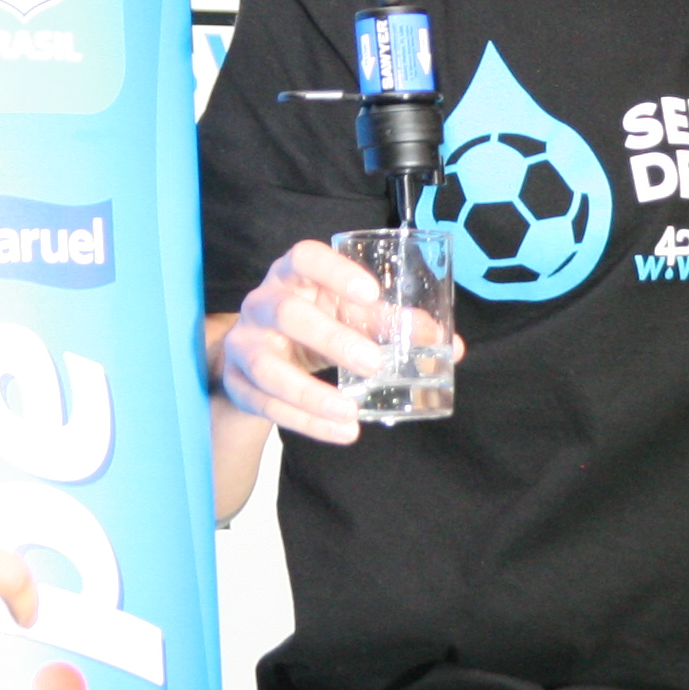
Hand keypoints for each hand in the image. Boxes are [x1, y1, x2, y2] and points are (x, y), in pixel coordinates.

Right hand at [214, 238, 453, 448]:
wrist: (258, 353)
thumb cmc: (314, 322)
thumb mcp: (347, 315)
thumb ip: (392, 325)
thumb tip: (449, 346)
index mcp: (293, 276)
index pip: (304, 257)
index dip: (335, 271)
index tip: (371, 292)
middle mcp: (263, 303)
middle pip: (288, 314)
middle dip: (331, 339)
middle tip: (373, 363)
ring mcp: (246, 344)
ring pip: (267, 367)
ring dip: (310, 394)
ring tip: (350, 413)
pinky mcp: (239, 383)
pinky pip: (267, 405)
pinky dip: (306, 422)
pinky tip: (340, 432)